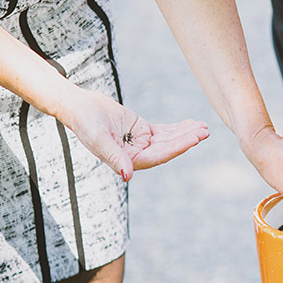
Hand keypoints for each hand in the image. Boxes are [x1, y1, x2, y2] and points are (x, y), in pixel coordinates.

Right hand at [57, 85, 208, 181]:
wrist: (77, 106)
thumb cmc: (84, 122)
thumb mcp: (99, 139)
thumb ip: (114, 157)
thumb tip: (128, 176)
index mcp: (127, 161)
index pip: (159, 155)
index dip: (178, 147)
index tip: (194, 138)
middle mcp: (136, 155)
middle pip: (167, 148)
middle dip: (187, 139)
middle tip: (205, 131)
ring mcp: (140, 143)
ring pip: (168, 139)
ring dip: (186, 133)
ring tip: (203, 126)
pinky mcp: (142, 131)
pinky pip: (164, 131)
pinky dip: (177, 128)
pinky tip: (192, 124)